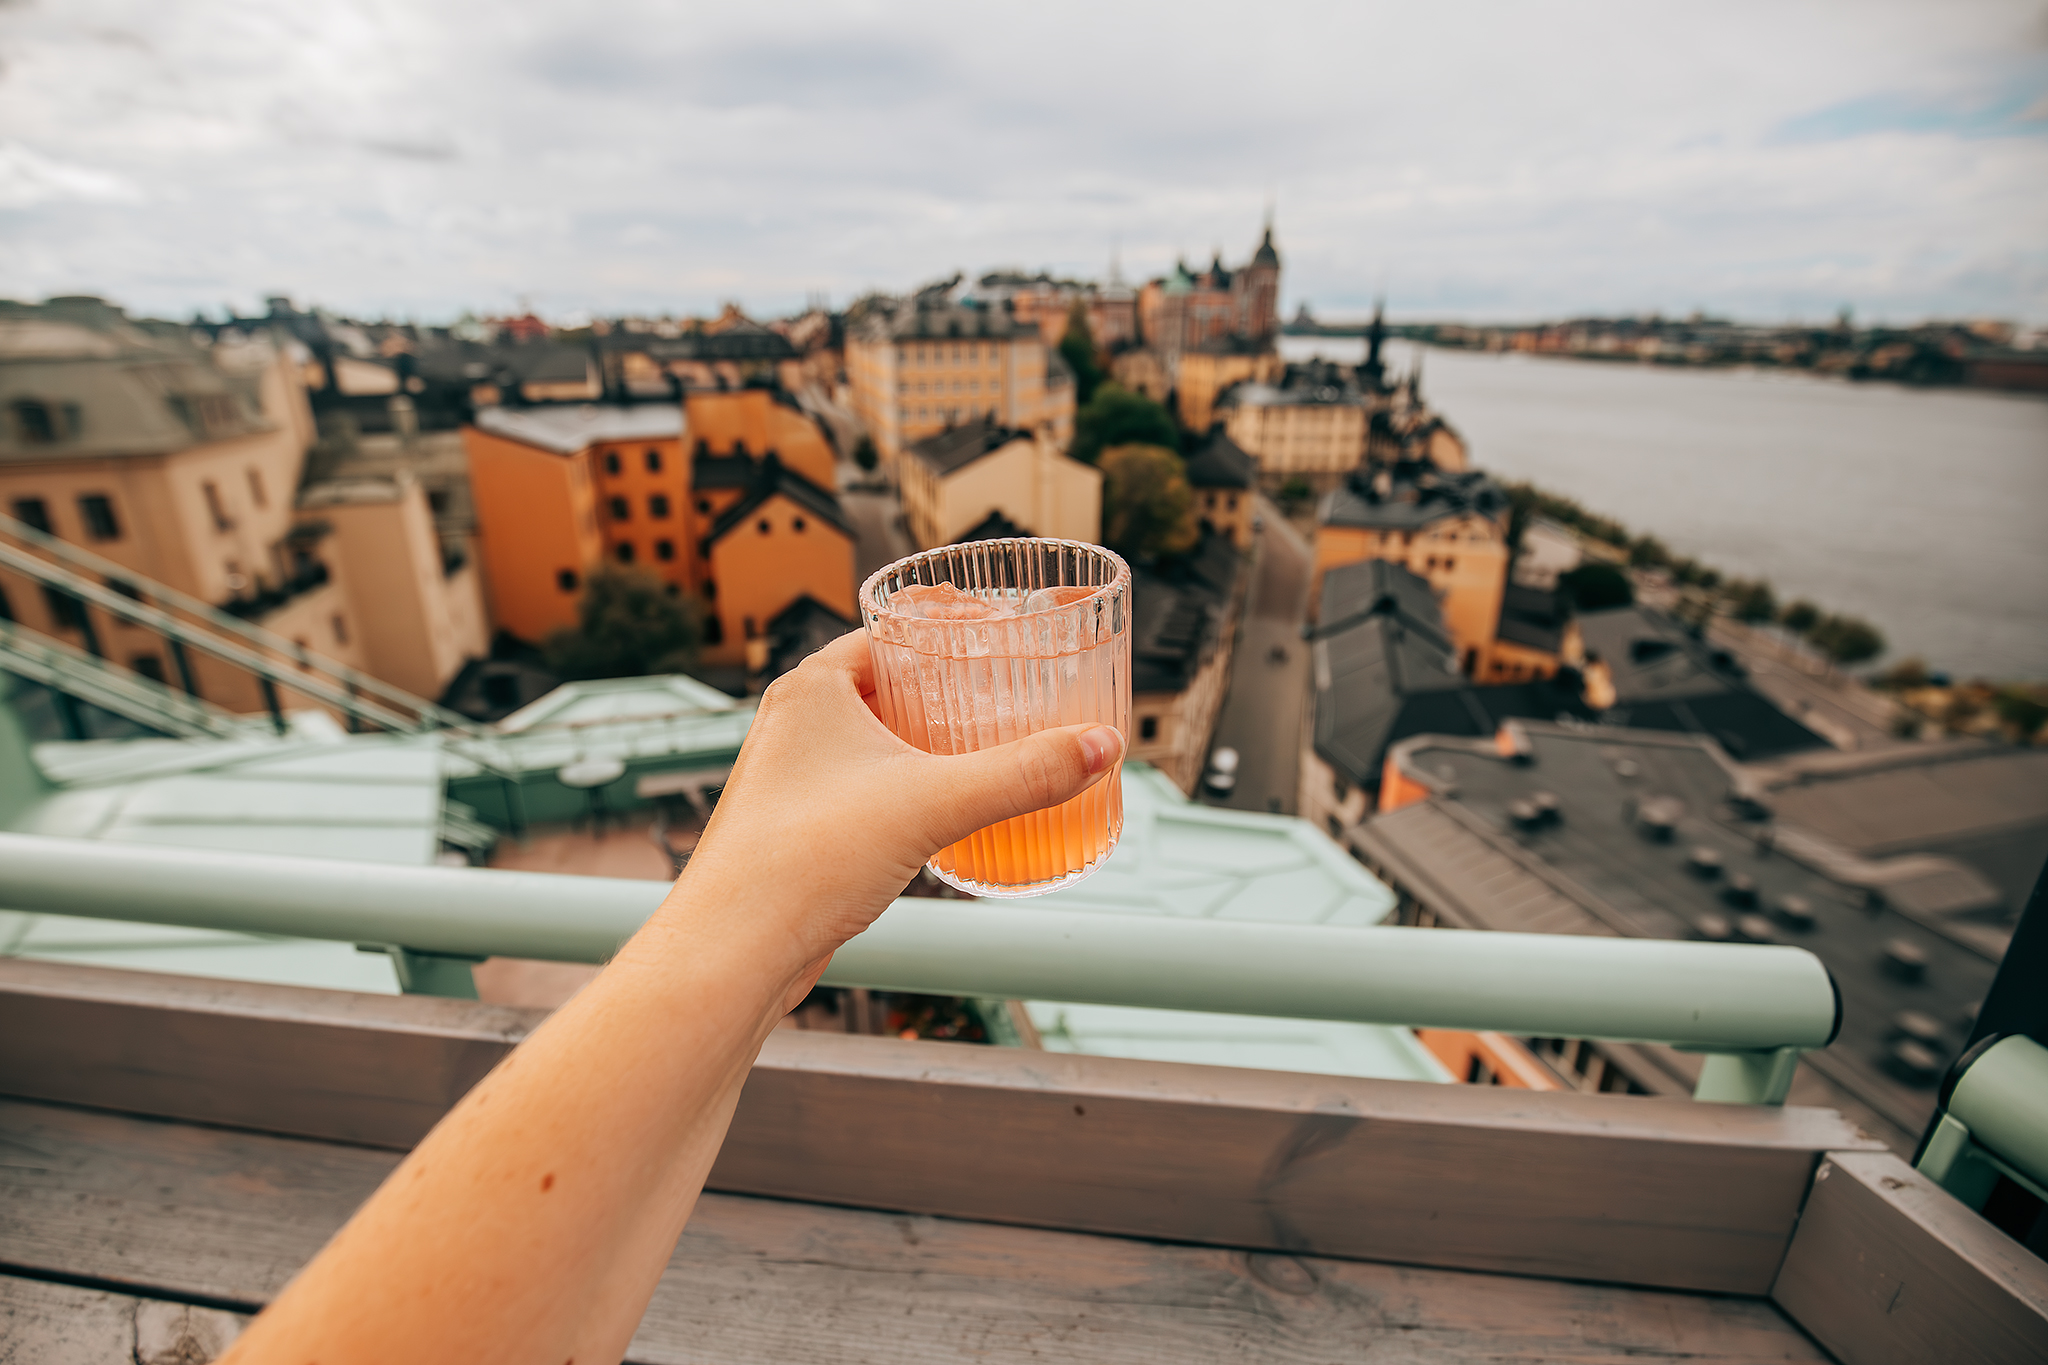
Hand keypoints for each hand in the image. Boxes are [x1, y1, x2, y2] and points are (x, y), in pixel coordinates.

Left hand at [661, 631, 1122, 1005]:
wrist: (734, 949)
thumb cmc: (804, 861)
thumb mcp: (935, 803)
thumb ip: (1023, 773)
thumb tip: (1100, 747)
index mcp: (812, 688)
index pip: (888, 633)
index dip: (945, 628)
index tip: (994, 630)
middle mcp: (792, 725)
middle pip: (883, 686)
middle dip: (943, 689)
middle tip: (1005, 692)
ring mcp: (790, 779)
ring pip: (869, 744)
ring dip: (922, 744)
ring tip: (983, 751)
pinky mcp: (795, 830)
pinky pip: (860, 792)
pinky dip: (902, 792)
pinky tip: (938, 818)